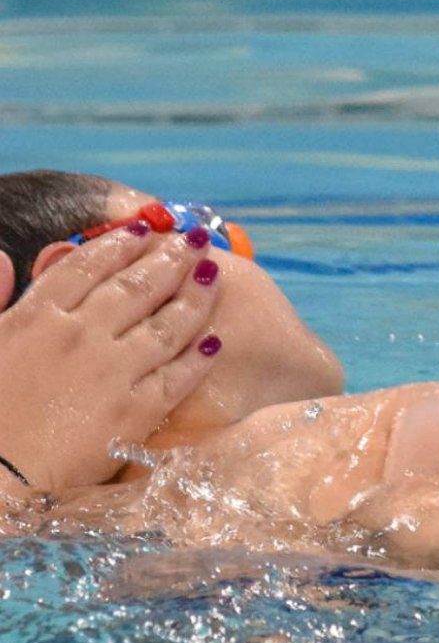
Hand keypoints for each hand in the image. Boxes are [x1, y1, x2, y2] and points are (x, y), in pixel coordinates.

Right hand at [0, 222, 221, 492]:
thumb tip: (4, 258)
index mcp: (37, 317)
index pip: (87, 266)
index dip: (119, 244)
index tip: (144, 229)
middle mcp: (81, 336)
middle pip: (136, 287)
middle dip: (170, 258)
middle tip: (196, 239)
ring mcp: (111, 374)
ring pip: (164, 326)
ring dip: (194, 297)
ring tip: (214, 276)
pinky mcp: (133, 414)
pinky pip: (175, 379)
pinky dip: (197, 359)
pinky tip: (214, 343)